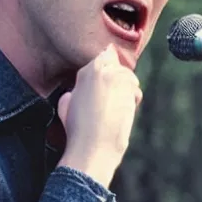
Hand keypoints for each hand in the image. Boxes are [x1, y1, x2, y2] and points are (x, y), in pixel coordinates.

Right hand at [56, 44, 141, 187]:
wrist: (92, 145)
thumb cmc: (78, 131)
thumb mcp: (65, 108)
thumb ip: (72, 94)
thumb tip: (71, 93)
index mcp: (86, 70)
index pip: (107, 55)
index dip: (112, 69)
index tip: (110, 85)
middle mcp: (101, 68)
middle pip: (120, 67)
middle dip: (120, 82)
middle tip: (113, 103)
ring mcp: (115, 75)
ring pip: (130, 78)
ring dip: (127, 91)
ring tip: (116, 109)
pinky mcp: (128, 87)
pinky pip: (135, 91)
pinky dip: (133, 101)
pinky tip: (123, 113)